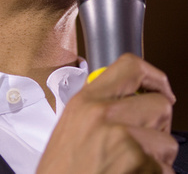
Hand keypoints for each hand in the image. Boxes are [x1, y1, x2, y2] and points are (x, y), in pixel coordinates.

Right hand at [37, 54, 177, 172]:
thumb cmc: (62, 172)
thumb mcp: (70, 127)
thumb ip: (98, 106)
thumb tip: (132, 97)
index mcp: (86, 101)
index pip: (131, 66)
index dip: (153, 76)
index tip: (161, 87)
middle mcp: (103, 114)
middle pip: (160, 104)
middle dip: (159, 125)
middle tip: (145, 138)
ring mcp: (123, 139)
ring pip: (167, 141)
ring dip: (157, 156)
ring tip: (132, 164)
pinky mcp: (138, 164)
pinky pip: (165, 169)